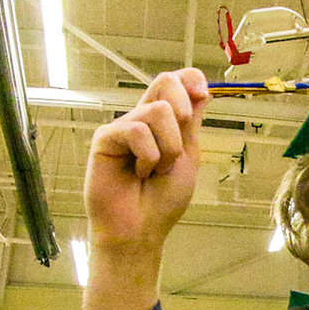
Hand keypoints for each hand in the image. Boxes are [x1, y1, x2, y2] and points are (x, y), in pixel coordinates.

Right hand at [82, 69, 209, 309]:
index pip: (176, 81)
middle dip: (183, 108)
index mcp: (164, 122)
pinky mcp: (105, 139)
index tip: (203, 94)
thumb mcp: (188, 156)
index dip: (191, 79)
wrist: (141, 230)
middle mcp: (142, 119)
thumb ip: (191, 123)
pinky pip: (137, 131)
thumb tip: (203, 90)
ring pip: (158, 111)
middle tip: (180, 144)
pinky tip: (138, 174)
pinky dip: (148, 157)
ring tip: (154, 171)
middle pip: (165, 81)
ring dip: (168, 149)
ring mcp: (123, 127)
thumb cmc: (162, 200)